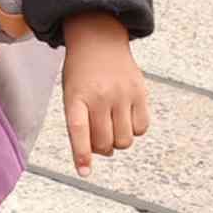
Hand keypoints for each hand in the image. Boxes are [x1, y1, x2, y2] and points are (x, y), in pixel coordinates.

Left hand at [61, 12, 150, 175]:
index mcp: (76, 95)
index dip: (82, 153)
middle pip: (105, 142)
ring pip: (125, 140)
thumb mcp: (71, 92)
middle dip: (101, 148)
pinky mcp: (140, 93)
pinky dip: (134, 131)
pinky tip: (124, 116)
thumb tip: (95, 155)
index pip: (78, 129)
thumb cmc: (81, 73)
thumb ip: (80, 121)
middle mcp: (100, 95)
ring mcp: (122, 94)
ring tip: (110, 125)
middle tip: (97, 137)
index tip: (84, 173)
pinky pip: (142, 129)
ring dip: (118, 141)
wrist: (97, 39)